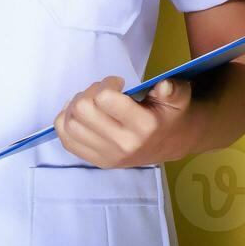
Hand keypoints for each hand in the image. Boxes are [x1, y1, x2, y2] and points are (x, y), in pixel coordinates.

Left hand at [53, 76, 195, 168]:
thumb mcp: (179, 98)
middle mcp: (123, 144)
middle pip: (82, 110)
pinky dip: (65, 122)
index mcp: (143, 126)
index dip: (107, 83)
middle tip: (103, 92)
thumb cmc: (171, 115)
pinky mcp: (98, 161)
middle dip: (89, 92)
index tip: (118, 83)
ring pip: (70, 124)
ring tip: (92, 102)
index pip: (105, 99)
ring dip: (75, 106)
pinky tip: (80, 114)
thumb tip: (164, 85)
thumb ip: (173, 90)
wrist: (173, 144)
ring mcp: (108, 156)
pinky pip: (67, 140)